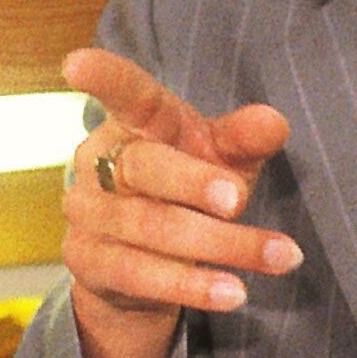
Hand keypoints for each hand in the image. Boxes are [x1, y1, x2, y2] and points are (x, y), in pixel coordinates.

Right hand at [61, 48, 297, 357]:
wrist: (144, 267)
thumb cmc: (190, 191)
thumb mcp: (222, 158)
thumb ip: (244, 138)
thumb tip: (275, 122)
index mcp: (136, 122)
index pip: (123, 93)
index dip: (102, 76)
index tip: (75, 64)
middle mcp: (99, 160)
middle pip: (143, 166)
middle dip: (194, 183)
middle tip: (239, 198)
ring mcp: (86, 212)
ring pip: (152, 227)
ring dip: (222, 246)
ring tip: (281, 257)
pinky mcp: (85, 260)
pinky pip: (142, 274)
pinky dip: (193, 285)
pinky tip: (234, 293)